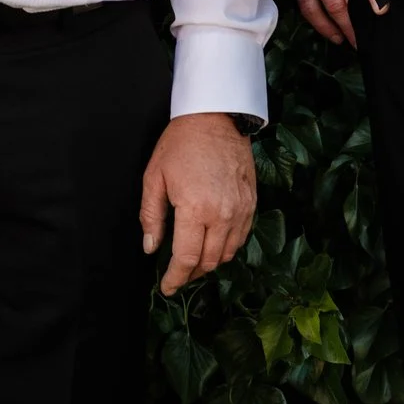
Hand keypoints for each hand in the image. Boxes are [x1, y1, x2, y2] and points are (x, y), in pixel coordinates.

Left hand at [140, 113, 256, 295]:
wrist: (216, 116)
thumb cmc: (181, 143)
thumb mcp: (155, 177)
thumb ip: (151, 216)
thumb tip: (151, 248)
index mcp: (195, 209)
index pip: (187, 259)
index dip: (175, 278)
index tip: (166, 287)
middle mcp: (222, 214)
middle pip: (209, 261)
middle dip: (191, 274)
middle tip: (177, 275)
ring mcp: (241, 209)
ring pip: (227, 253)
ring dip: (210, 263)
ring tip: (193, 262)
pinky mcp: (252, 202)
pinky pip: (241, 237)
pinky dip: (227, 247)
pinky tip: (213, 243)